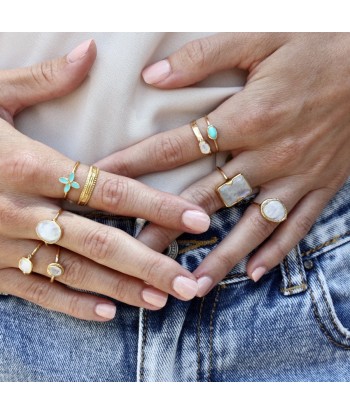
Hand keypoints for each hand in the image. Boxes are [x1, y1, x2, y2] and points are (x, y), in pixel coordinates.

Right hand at [0, 40, 210, 319]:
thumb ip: (43, 81)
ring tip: (161, 301)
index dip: (157, 207)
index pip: (110, 190)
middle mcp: (22, 211)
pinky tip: (108, 314)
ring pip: (75, 273)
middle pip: (101, 242)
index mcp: (29, 166)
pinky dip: (73, 305)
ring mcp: (4, 245)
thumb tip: (89, 52)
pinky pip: (35, 292)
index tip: (197, 221)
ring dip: (122, 290)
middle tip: (190, 283)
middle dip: (150, 264)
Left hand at [97, 33, 349, 295]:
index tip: (104, 183)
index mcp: (248, 117)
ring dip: (219, 257)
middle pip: (205, 198)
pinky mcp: (321, 186)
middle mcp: (269, 155)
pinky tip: (256, 273)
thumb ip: (205, 57)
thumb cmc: (318, 44)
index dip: (136, 164)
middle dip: (168, 227)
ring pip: (250, 225)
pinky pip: (296, 226)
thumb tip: (154, 77)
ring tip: (191, 285)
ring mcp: (297, 176)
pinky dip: (277, 252)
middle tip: (136, 255)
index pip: (176, 148)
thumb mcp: (261, 35)